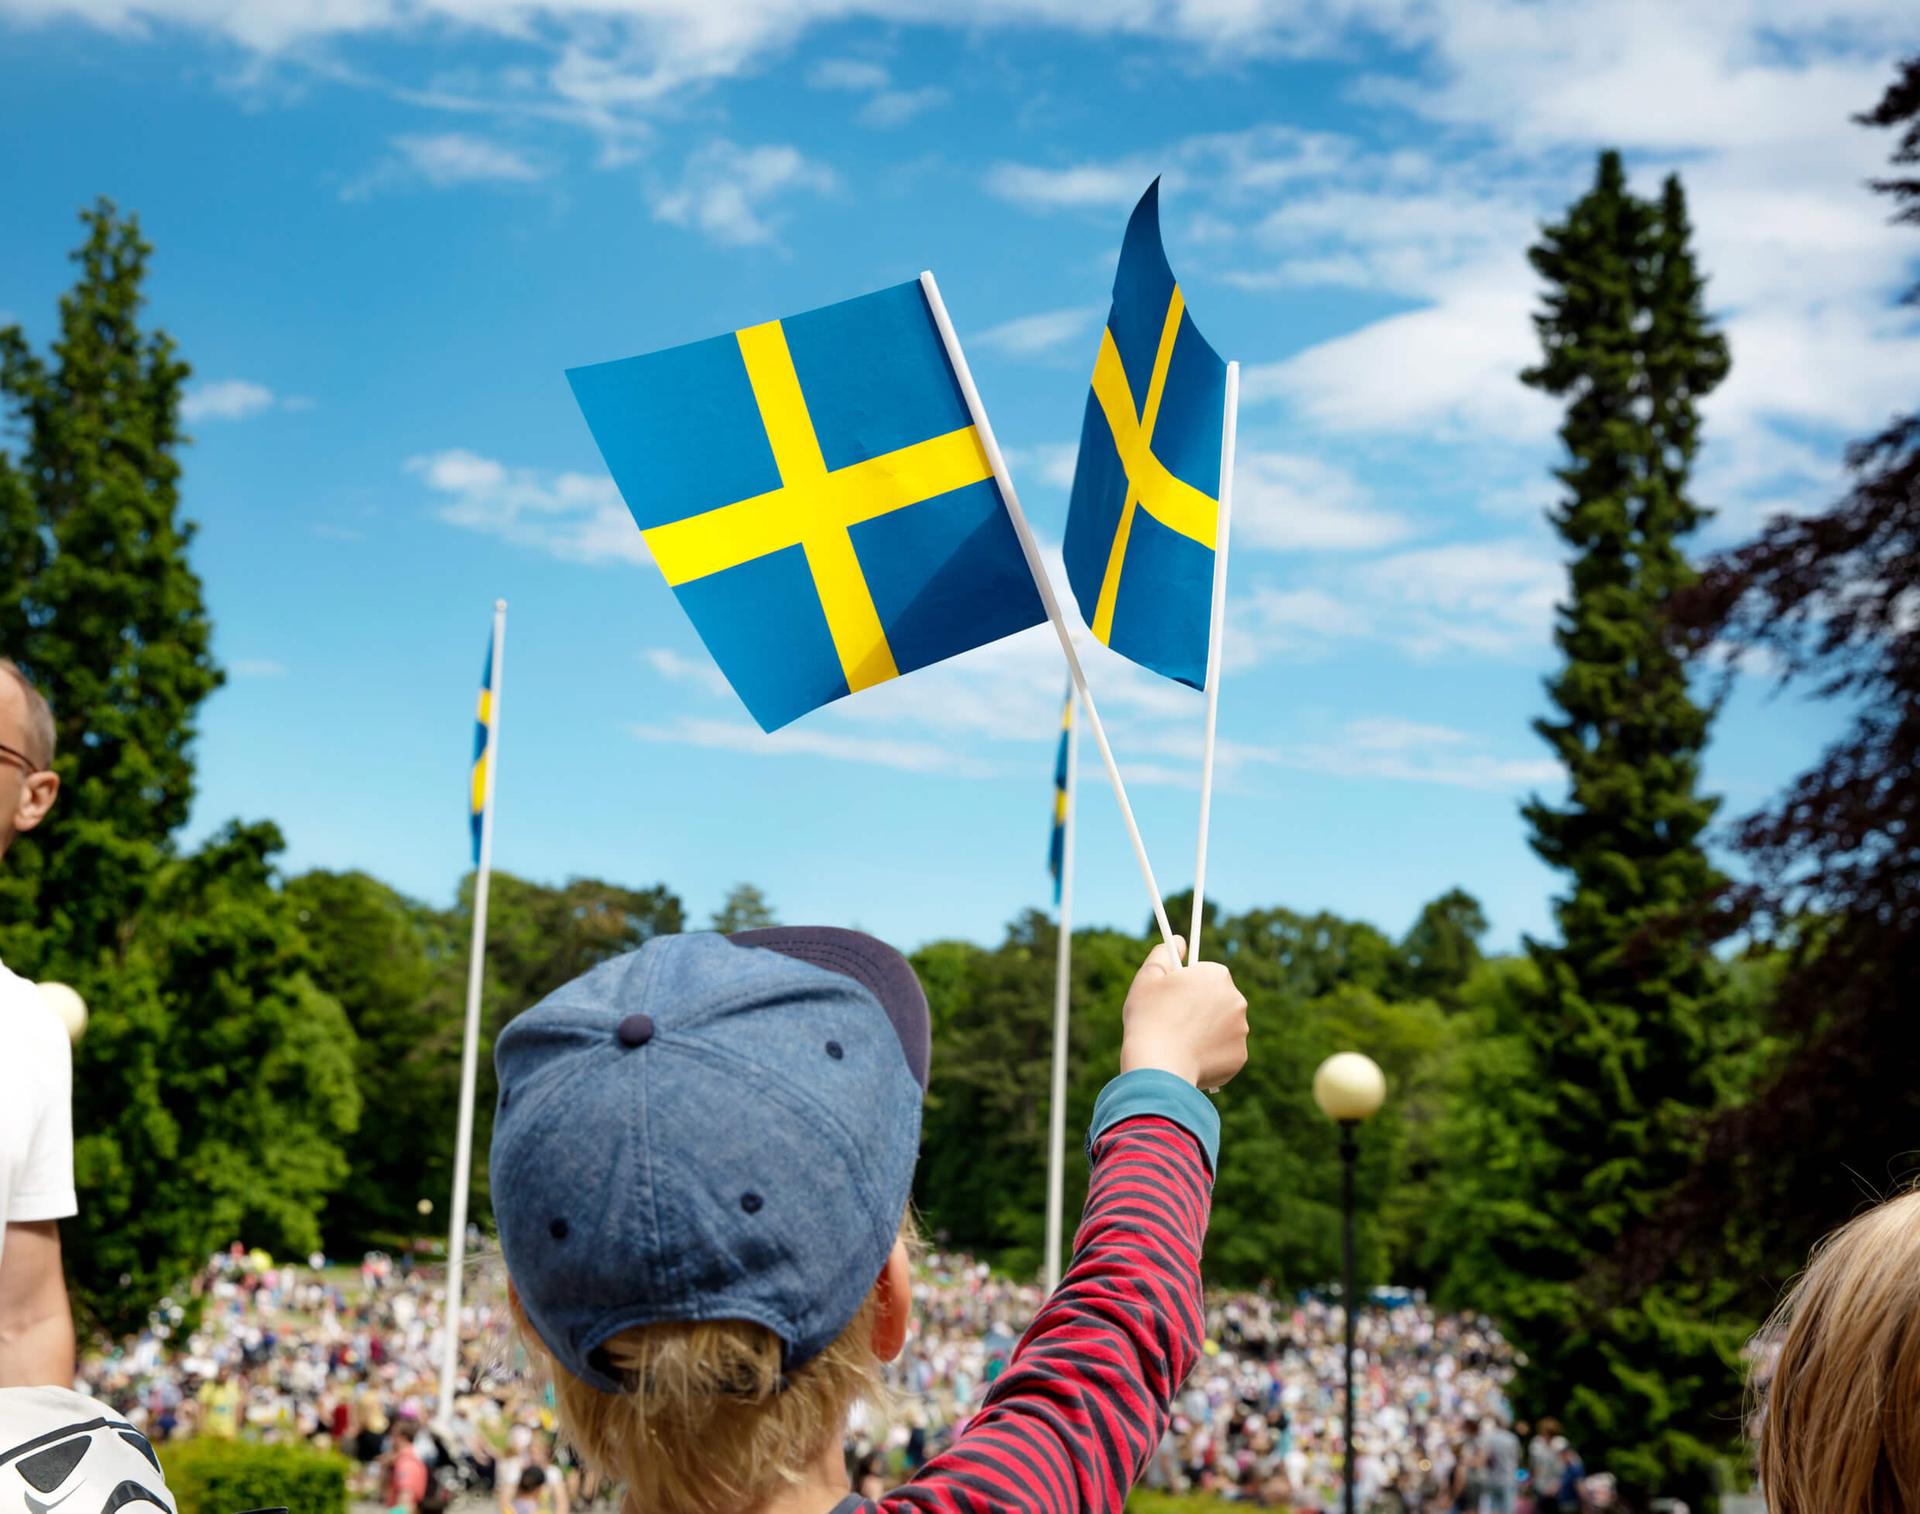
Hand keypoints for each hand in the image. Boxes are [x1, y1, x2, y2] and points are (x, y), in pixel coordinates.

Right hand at [1119, 938, 1249, 1089]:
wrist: (1159, 1067)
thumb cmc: (1150, 1018)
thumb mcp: (1148, 977)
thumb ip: (1164, 953)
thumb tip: (1179, 941)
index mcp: (1217, 975)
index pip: (1205, 974)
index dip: (1187, 985)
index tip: (1173, 997)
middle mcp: (1237, 1000)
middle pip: (1217, 1000)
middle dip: (1200, 1007)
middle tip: (1174, 1020)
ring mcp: (1241, 1031)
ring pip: (1222, 1026)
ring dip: (1206, 1031)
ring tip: (1180, 1042)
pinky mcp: (1239, 1058)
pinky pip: (1224, 1052)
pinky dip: (1210, 1054)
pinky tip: (1189, 1058)